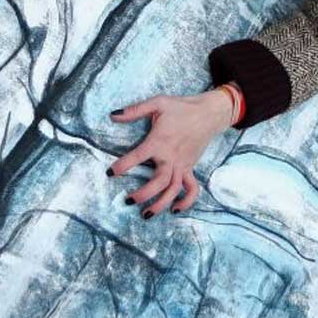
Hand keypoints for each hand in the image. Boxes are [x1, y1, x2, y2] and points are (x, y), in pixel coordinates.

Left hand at [106, 89, 235, 218]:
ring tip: (146, 214)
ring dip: (161, 204)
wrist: (208, 113)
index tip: (110, 173)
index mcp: (159, 141)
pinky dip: (186, 202)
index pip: (138, 156)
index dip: (123, 166)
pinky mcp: (190, 168)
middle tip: (128, 200)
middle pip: (159, 182)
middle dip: (143, 194)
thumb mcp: (157, 103)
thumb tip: (113, 114)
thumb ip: (134, 110)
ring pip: (173, 190)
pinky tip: (174, 210)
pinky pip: (192, 189)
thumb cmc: (181, 107)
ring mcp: (182, 165)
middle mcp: (171, 157)